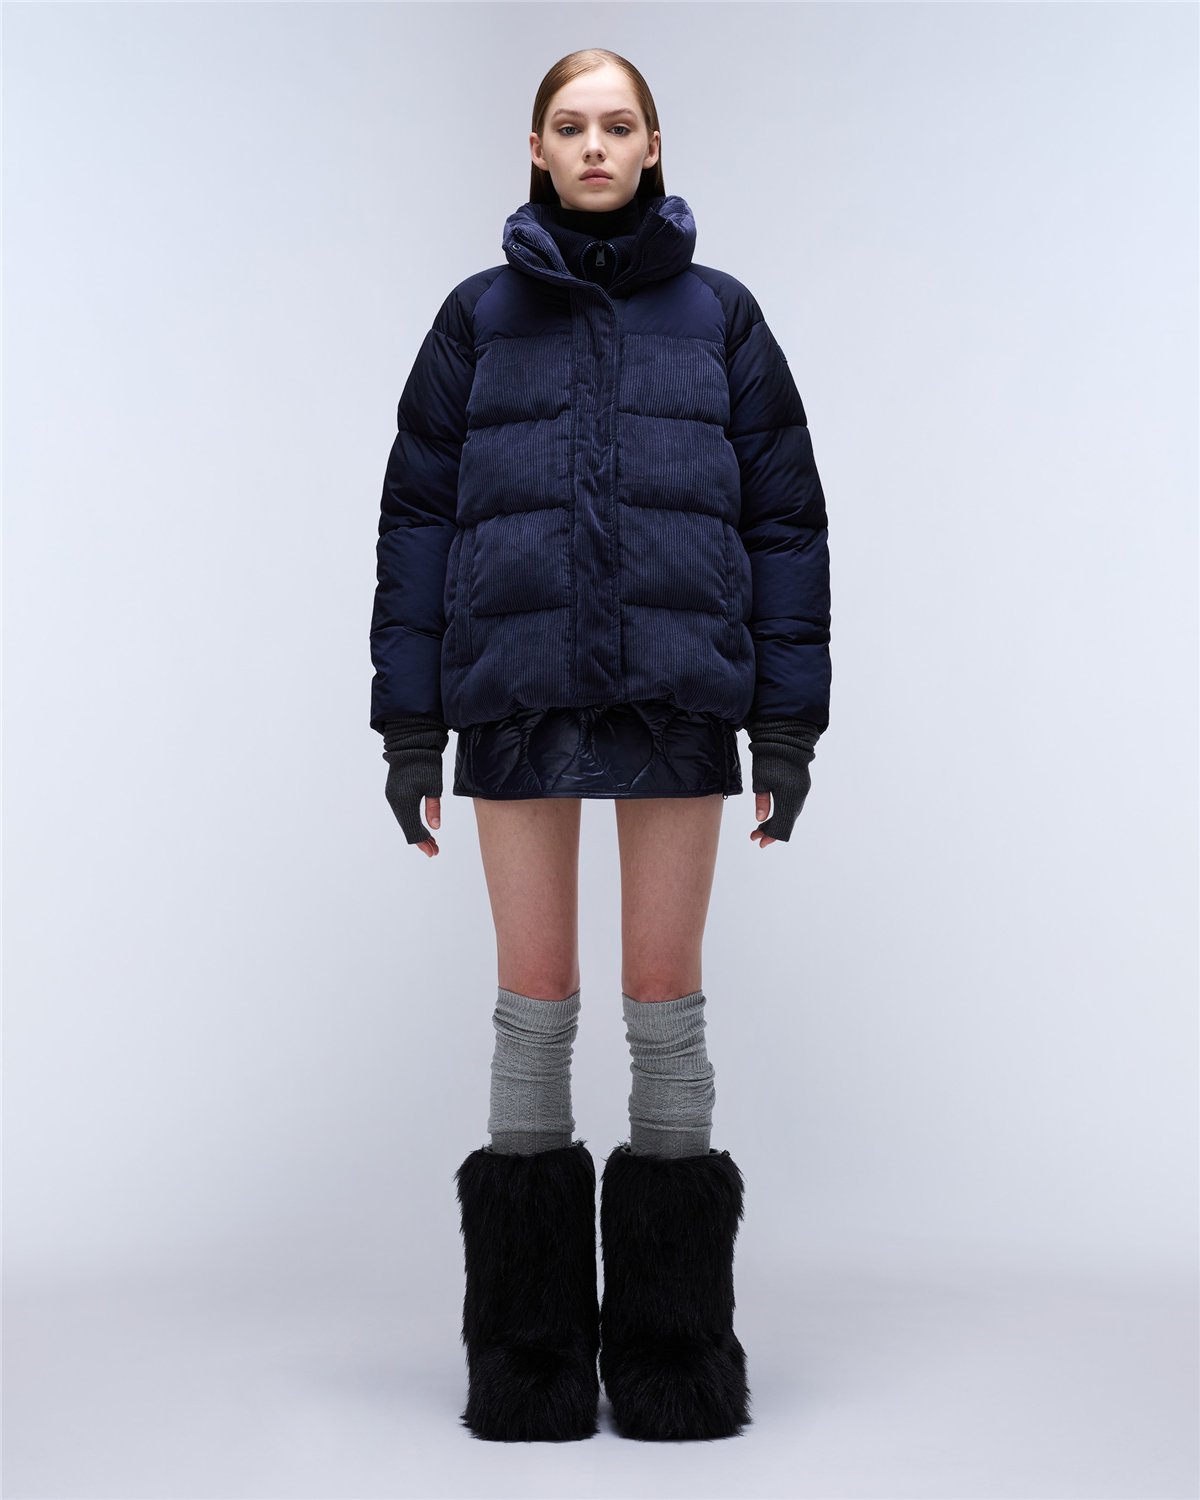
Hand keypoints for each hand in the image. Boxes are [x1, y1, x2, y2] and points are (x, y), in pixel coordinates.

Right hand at [382, 715, 449, 853]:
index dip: (424, 843)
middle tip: (435, 849)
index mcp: (404, 801)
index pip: (413, 830)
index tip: (434, 852)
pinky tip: (421, 825)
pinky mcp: (393, 791)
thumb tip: (435, 829)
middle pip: (407, 828)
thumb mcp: (434, 787)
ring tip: (431, 840)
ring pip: (404, 820)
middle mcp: (395, 801)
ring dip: (417, 830)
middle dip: (421, 840)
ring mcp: (392, 796)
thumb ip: (433, 809)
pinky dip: (411, 820)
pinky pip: (402, 811)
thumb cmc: (426, 763)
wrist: (411, 743)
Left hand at [744, 717, 821, 846]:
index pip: (782, 826)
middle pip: (787, 822)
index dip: (770, 836)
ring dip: (777, 821)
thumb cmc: (769, 757)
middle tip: (754, 835)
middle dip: (771, 830)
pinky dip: (783, 812)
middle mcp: (799, 797)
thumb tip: (761, 819)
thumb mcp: (760, 780)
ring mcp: (803, 791)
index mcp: (789, 797)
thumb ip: (762, 801)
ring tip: (760, 826)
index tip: (758, 841)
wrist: (786, 737)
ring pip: (790, 814)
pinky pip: (793, 805)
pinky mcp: (803, 786)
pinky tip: (772, 814)